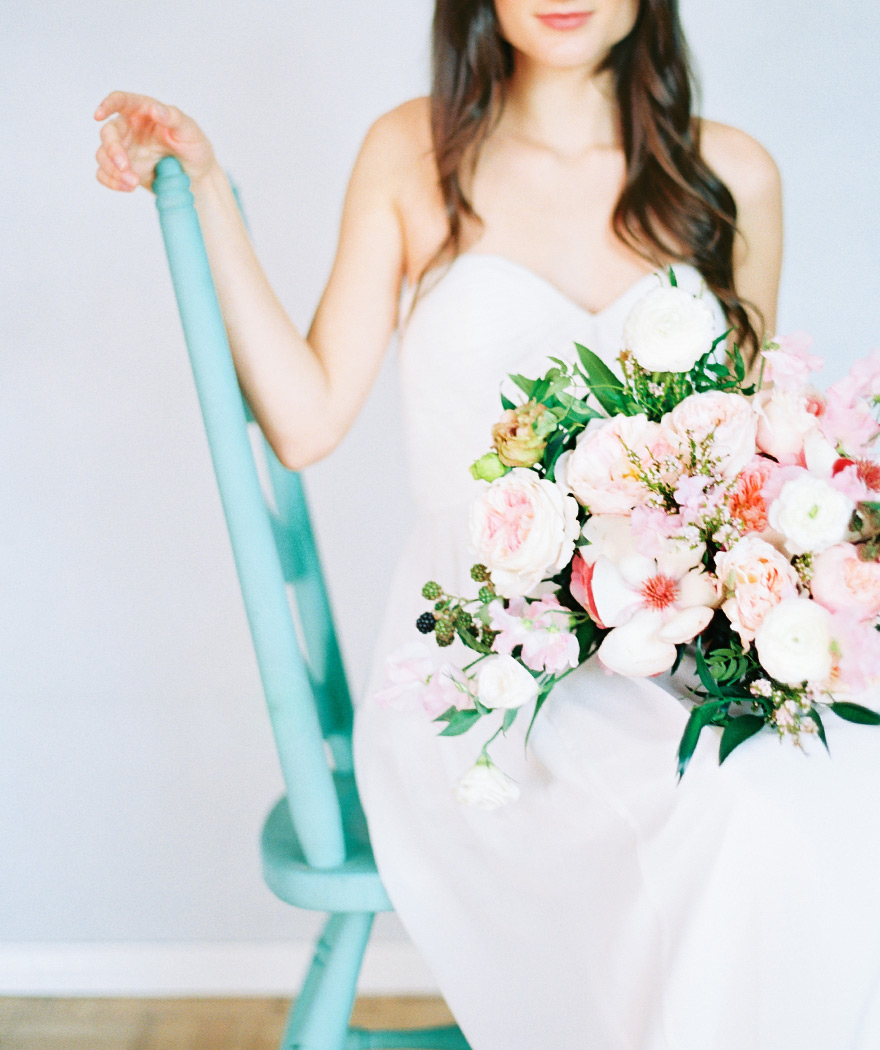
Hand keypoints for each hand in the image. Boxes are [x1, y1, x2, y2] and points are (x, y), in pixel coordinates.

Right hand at [93, 91, 217, 192]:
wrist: (197, 176)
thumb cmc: (194, 147)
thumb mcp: (189, 130)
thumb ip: (173, 117)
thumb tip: (154, 109)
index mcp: (143, 111)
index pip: (121, 101)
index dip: (107, 104)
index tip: (99, 115)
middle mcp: (129, 128)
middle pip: (108, 133)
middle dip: (112, 150)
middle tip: (124, 166)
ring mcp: (125, 150)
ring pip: (103, 155)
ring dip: (114, 170)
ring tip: (134, 182)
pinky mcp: (123, 170)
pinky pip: (105, 174)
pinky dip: (112, 182)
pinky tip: (128, 187)